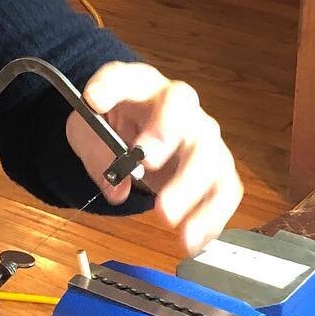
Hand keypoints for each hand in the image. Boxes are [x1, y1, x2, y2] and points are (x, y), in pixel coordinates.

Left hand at [65, 60, 242, 254]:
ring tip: (165, 216)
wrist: (137, 136)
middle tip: (144, 161)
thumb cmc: (114, 127)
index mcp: (141, 86)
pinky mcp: (216, 168)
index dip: (111, 85)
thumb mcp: (89, 132)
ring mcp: (202, 135)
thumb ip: (96, 152)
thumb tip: (114, 185)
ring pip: (210, 153)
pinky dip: (211, 217)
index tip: (93, 101)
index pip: (128, 76)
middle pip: (182, 108)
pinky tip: (190, 240)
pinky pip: (225, 190)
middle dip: (165, 133)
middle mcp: (179, 104)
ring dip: (189, 187)